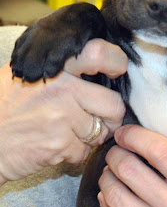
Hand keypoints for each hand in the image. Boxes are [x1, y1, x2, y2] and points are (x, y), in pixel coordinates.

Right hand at [0, 39, 126, 184]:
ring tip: (73, 132)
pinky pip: (86, 151)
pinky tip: (60, 144)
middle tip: (101, 117)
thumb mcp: (26, 73)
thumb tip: (94, 60)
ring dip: (92, 136)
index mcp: (54, 67)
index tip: (116, 71)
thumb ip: (59, 66)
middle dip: (111, 115)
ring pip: (102, 131)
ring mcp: (62, 119)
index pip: (99, 54)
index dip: (116, 62)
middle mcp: (61, 90)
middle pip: (114, 104)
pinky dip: (77, 152)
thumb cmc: (4, 105)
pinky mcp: (60, 146)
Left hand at [98, 125, 166, 206]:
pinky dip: (106, 200)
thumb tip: (146, 138)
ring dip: (107, 175)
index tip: (125, 132)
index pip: (159, 150)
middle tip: (117, 150)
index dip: (135, 135)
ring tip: (112, 171)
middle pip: (129, 168)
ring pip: (113, 193)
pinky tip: (112, 194)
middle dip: (115, 153)